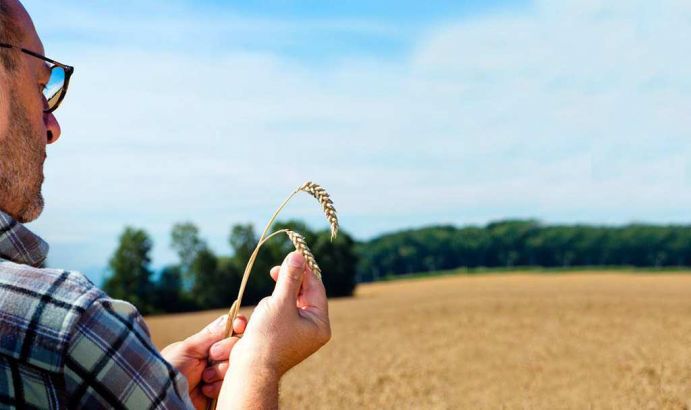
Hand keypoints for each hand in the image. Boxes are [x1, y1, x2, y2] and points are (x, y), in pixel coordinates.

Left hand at [161, 314, 246, 409]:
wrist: (163, 400)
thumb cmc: (168, 370)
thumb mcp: (187, 348)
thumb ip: (211, 335)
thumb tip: (232, 319)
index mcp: (206, 342)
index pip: (229, 327)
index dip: (238, 324)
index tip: (239, 326)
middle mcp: (215, 356)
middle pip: (237, 344)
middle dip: (225, 349)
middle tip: (211, 357)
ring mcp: (219, 373)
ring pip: (237, 364)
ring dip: (220, 371)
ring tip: (204, 378)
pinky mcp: (220, 390)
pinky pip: (232, 384)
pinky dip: (219, 386)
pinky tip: (205, 390)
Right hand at [217, 251, 330, 408]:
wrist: (250, 370)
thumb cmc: (268, 337)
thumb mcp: (280, 302)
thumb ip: (290, 278)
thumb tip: (298, 256)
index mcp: (320, 324)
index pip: (316, 288)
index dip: (304, 270)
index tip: (291, 256)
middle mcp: (313, 330)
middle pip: (305, 295)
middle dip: (289, 282)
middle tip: (275, 270)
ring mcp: (299, 335)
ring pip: (291, 303)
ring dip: (278, 296)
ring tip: (266, 305)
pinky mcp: (284, 337)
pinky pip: (281, 314)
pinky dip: (272, 308)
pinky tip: (261, 313)